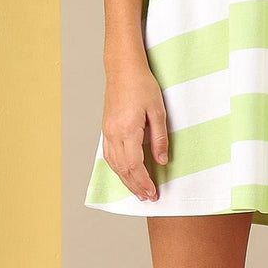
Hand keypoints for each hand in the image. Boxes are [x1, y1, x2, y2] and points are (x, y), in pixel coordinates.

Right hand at [101, 64, 169, 201]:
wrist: (122, 69)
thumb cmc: (141, 85)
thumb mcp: (158, 111)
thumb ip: (160, 138)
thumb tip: (162, 160)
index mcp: (127, 130)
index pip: (134, 165)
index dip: (144, 182)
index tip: (153, 192)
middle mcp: (114, 134)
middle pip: (123, 169)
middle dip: (135, 186)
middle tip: (147, 197)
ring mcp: (107, 131)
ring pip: (114, 164)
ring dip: (125, 180)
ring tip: (137, 190)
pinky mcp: (106, 128)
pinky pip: (108, 155)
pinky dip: (117, 168)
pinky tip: (124, 173)